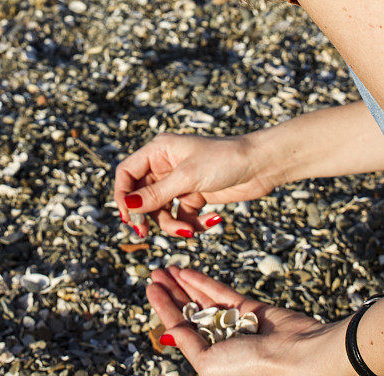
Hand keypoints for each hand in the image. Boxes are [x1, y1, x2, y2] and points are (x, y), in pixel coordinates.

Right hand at [114, 132, 275, 236]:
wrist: (261, 164)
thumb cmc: (224, 160)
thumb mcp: (187, 178)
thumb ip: (156, 194)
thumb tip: (128, 205)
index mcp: (159, 150)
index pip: (127, 172)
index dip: (123, 194)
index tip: (128, 216)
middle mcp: (165, 165)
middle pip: (141, 195)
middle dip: (146, 215)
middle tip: (144, 232)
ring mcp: (180, 181)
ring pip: (161, 210)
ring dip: (172, 224)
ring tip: (189, 231)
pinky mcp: (195, 195)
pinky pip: (182, 215)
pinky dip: (192, 223)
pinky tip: (213, 220)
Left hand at [147, 267, 351, 375]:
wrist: (296, 356)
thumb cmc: (252, 368)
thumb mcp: (207, 364)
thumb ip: (188, 343)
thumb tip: (168, 331)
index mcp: (209, 360)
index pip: (180, 328)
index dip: (163, 307)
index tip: (150, 287)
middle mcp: (220, 342)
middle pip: (189, 311)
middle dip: (171, 291)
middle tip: (154, 272)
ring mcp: (235, 324)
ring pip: (203, 299)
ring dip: (183, 283)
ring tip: (166, 267)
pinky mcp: (250, 309)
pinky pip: (221, 292)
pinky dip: (203, 281)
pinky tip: (186, 271)